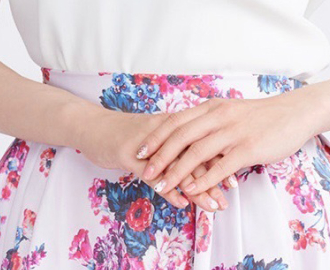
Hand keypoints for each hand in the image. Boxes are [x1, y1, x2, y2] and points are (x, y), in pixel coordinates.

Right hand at [76, 108, 232, 212]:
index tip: (236, 178)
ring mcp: (147, 142)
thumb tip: (204, 162)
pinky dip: (168, 189)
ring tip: (212, 205)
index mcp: (173, 124)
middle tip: (227, 197)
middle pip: (194, 153)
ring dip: (196, 188)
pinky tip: (181, 202)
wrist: (93, 126)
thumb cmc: (128, 135)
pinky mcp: (128, 153)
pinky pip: (152, 173)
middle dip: (213, 177)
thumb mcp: (156, 138)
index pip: (202, 140)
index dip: (219, 159)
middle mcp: (164, 130)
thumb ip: (178, 146)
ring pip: (177, 165)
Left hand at [134, 91, 315, 200]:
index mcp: (212, 107)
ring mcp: (233, 131)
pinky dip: (204, 178)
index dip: (156, 137)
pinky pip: (221, 165)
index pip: (176, 121)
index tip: (140, 151)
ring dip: (177, 171)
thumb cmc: (262, 116)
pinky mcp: (248, 148)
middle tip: (145, 172)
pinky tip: (192, 190)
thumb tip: (187, 136)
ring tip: (163, 186)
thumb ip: (209, 122)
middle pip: (181, 136)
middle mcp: (219, 116)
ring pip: (197, 152)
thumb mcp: (230, 112)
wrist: (294, 113)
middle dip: (159, 156)